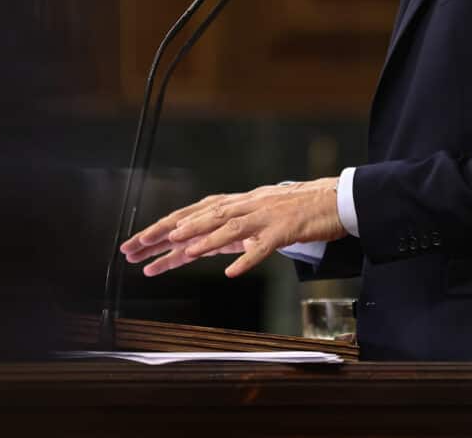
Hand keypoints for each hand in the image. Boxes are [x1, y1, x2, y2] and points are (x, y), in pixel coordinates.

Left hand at [120, 177, 345, 278]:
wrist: (335, 198)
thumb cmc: (296, 211)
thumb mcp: (256, 219)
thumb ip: (229, 233)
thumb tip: (199, 247)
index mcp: (237, 204)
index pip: (191, 214)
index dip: (162, 228)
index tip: (135, 244)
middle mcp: (246, 206)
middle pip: (201, 217)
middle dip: (167, 233)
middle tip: (138, 247)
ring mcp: (265, 216)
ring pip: (229, 227)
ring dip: (203, 239)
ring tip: (179, 251)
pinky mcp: (286, 230)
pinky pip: (264, 246)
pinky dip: (248, 259)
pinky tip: (232, 272)